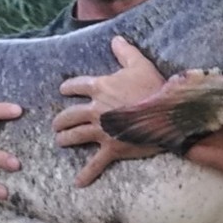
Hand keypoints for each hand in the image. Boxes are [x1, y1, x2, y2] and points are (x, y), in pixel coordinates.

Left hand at [55, 35, 165, 187]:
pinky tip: (78, 183)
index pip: (76, 86)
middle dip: (60, 120)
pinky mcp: (112, 148)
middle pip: (69, 115)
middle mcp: (96, 109)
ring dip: (64, 139)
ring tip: (60, 141)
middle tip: (56, 124)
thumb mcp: (140, 64)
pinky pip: (96, 163)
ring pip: (75, 136)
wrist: (166, 113)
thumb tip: (115, 39)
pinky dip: (87, 174)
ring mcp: (102, 131)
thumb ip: (125, 51)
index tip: (63, 90)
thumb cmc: (155, 87)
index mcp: (100, 87)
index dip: (68, 87)